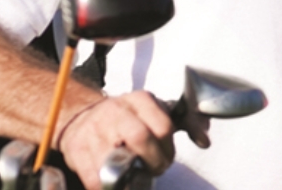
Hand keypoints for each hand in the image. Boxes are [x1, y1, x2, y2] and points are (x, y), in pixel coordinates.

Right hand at [56, 91, 175, 188]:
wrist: (81, 117)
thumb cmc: (127, 118)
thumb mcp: (156, 111)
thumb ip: (186, 123)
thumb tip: (204, 140)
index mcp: (139, 100)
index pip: (163, 126)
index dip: (169, 149)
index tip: (167, 158)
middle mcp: (116, 112)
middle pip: (140, 138)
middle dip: (154, 162)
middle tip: (155, 170)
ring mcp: (94, 131)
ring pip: (116, 161)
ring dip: (130, 180)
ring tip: (135, 179)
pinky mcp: (77, 150)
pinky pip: (95, 179)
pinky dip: (107, 188)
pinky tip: (117, 185)